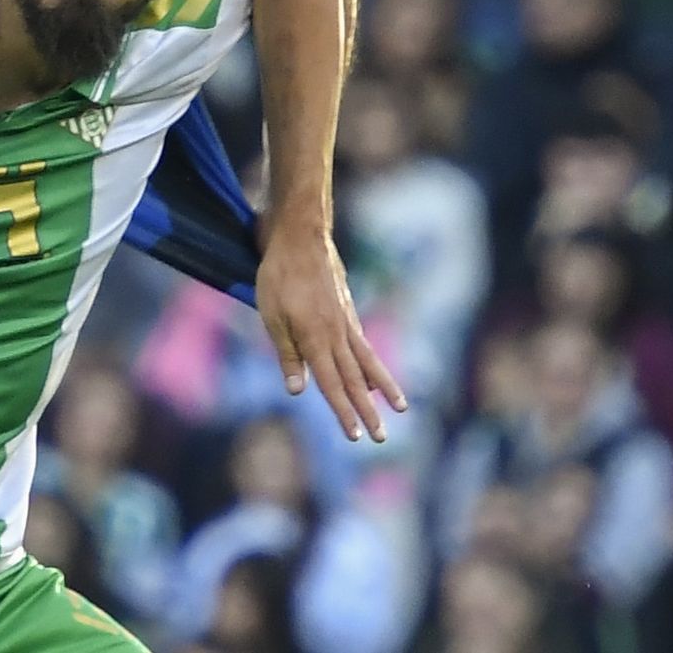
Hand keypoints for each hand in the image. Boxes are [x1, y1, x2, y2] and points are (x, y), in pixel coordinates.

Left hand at [255, 221, 405, 443]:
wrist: (300, 234)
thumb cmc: (278, 274)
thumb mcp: (271, 315)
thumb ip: (287, 354)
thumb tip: (298, 390)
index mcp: (315, 339)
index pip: (332, 385)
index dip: (344, 412)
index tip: (357, 437)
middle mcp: (336, 334)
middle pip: (354, 379)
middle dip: (368, 410)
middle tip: (382, 438)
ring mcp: (345, 320)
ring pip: (366, 361)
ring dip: (381, 387)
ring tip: (401, 407)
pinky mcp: (346, 307)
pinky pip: (361, 341)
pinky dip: (370, 360)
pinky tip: (372, 372)